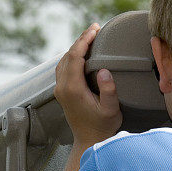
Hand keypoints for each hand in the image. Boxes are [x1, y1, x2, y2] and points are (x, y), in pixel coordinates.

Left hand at [54, 23, 121, 146]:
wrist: (89, 142)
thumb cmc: (102, 127)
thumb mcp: (111, 110)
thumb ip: (108, 91)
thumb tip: (103, 71)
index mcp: (73, 89)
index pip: (75, 57)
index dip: (84, 41)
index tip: (95, 29)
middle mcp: (62, 88)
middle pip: (67, 56)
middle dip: (81, 40)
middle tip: (95, 28)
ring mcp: (60, 90)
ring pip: (63, 61)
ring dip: (75, 47)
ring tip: (90, 37)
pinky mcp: (62, 92)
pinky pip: (63, 68)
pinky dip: (72, 56)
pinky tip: (82, 53)